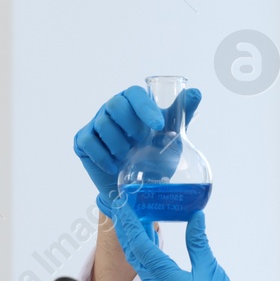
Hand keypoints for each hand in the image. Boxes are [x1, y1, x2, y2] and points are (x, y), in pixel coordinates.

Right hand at [74, 85, 201, 216]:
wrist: (134, 188)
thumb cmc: (153, 155)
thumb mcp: (170, 136)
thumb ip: (181, 114)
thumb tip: (197, 92)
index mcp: (132, 103)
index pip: (135, 94)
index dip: (145, 108)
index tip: (158, 126)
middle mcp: (111, 109)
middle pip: (115, 105)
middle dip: (130, 125)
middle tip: (141, 143)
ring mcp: (95, 124)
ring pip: (102, 124)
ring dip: (118, 144)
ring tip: (128, 156)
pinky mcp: (82, 141)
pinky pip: (88, 142)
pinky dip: (103, 157)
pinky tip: (115, 167)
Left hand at [107, 196, 279, 280]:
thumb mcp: (213, 272)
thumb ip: (198, 243)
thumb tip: (195, 218)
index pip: (141, 247)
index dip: (130, 224)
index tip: (123, 205)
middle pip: (136, 258)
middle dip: (129, 233)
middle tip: (125, 209)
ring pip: (143, 271)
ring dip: (139, 248)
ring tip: (139, 224)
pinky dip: (149, 264)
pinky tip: (154, 252)